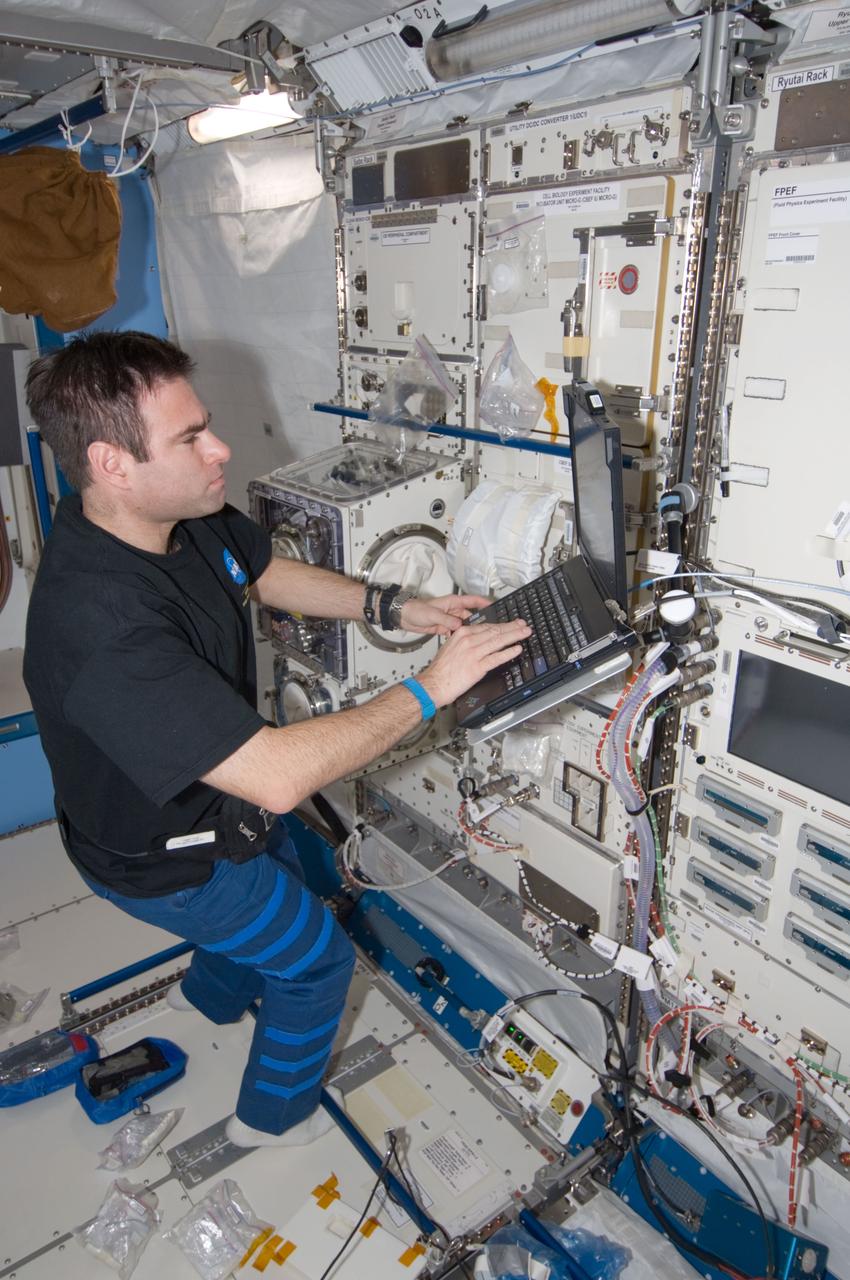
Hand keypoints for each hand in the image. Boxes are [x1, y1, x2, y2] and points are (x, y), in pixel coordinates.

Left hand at [399, 593, 490, 636]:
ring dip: (469, 631)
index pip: (473, 601)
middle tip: (489, 629)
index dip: (484, 603)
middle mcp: (453, 610)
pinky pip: (457, 632)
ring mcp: (450, 619)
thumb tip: (459, 625)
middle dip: (480, 622)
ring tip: (478, 638)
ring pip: (465, 626)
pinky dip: (460, 637)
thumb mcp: (433, 614)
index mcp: (453, 602)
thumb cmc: (416, 610)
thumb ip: (447, 620)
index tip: (495, 607)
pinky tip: (463, 643)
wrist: (404, 617)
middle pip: (472, 615)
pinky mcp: (445, 628)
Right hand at [416, 618, 530, 706]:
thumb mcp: (451, 646)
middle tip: (523, 625)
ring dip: (514, 636)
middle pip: (495, 631)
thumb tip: (481, 638)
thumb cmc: (441, 668)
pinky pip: (496, 658)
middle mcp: (469, 641)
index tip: (511, 623)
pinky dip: (508, 653)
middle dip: (512, 627)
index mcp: (462, 633)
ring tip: (525, 633)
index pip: (487, 626)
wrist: (434, 683)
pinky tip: (517, 649)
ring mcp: (474, 653)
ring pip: (498, 641)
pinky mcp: (477, 667)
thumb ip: (466, 640)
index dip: (501, 624)